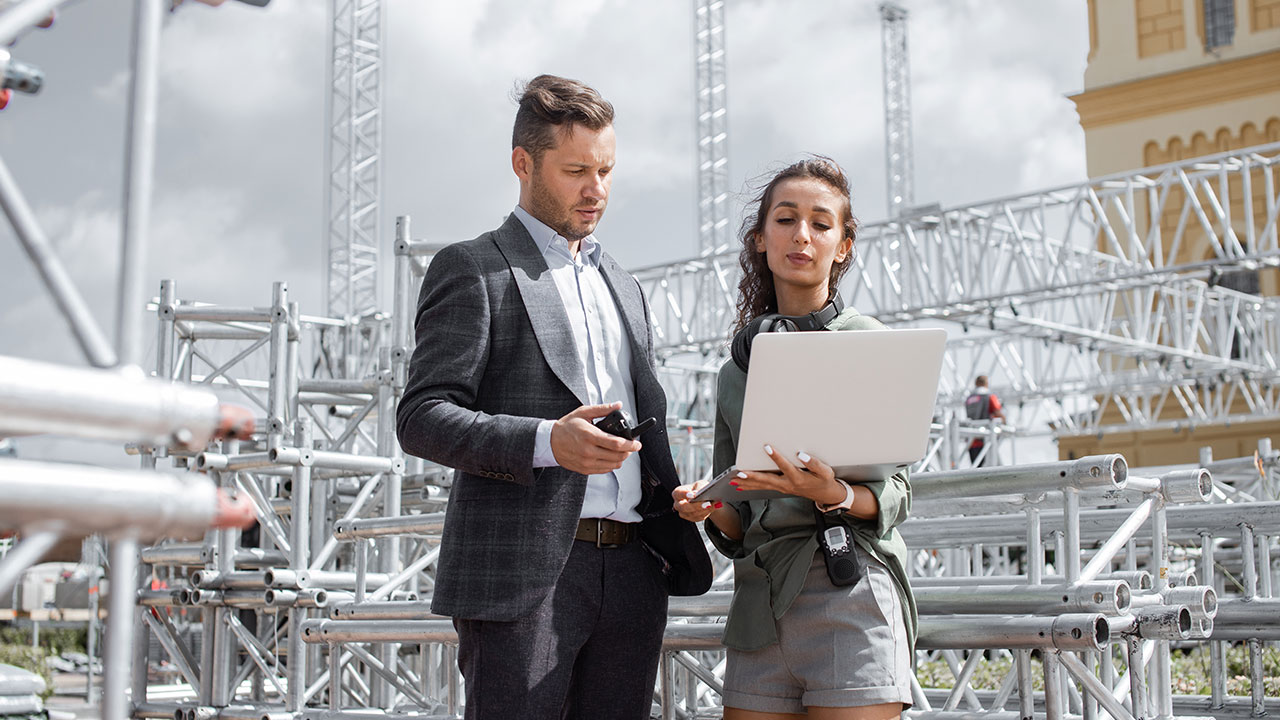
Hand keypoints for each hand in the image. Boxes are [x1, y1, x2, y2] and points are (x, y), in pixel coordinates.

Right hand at [550, 402, 640, 475]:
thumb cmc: (567, 426)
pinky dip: (612, 463)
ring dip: (621, 458)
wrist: (550, 442)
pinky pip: (605, 470)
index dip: (630, 444)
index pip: (616, 444)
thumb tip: (618, 405)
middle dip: (629, 451)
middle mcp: (589, 451)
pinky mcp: (585, 469)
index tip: (637, 443)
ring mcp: (587, 462)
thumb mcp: (583, 413)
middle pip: (617, 456)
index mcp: (589, 436)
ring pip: (613, 464)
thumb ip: (602, 409)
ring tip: (621, 450)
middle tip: (631, 446)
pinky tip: (611, 456)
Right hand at [672, 480, 722, 521]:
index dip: (685, 494)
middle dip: (696, 506)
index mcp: (677, 493)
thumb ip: (699, 487)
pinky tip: (714, 507)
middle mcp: (678, 504)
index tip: (693, 495)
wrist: (704, 497)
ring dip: (704, 510)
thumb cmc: (699, 488)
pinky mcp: (691, 518)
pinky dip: (707, 512)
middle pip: (684, 507)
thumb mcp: (700, 484)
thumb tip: (700, 493)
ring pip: (692, 514)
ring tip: (714, 504)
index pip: (678, 494)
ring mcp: (683, 513)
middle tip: (707, 503)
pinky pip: (698, 517)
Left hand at [727, 445, 845, 504]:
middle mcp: (787, 484)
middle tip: (739, 473)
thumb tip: (801, 454)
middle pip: (767, 480)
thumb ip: (814, 463)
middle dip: (752, 477)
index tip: (767, 447)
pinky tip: (741, 486)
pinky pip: (763, 488)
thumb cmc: (824, 480)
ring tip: (734, 480)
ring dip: (747, 483)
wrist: (825, 494)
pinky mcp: (780, 488)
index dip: (776, 457)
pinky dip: (751, 486)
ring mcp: (782, 487)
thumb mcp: (825, 471)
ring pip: (762, 485)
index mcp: (798, 478)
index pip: (784, 466)